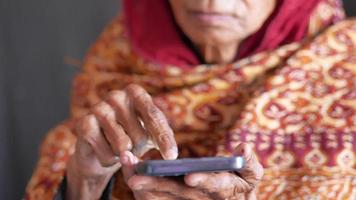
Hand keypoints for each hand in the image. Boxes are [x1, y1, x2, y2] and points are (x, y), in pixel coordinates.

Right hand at [66, 84, 177, 199]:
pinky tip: (103, 151)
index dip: (163, 138)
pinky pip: (106, 154)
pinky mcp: (83, 124)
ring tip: (117, 148)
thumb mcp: (151, 134)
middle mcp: (116, 96)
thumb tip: (170, 156)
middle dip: (139, 149)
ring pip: (123, 146)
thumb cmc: (131, 137)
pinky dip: (109, 160)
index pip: (154, 116)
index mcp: (136, 93)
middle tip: (131, 145)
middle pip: (139, 135)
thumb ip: (161, 139)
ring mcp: (99, 108)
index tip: (171, 156)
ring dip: (124, 156)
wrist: (100, 150)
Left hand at [122, 143, 262, 199]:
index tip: (190, 176)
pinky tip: (129, 173)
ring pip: (163, 195)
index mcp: (224, 189)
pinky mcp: (175, 199)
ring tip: (128, 166)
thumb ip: (248, 162)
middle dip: (157, 183)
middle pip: (178, 192)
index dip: (204, 180)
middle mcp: (202, 198)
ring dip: (144, 183)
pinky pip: (157, 197)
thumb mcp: (251, 173)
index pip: (214, 185)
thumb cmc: (242, 182)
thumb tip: (244, 148)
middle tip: (136, 174)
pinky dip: (143, 188)